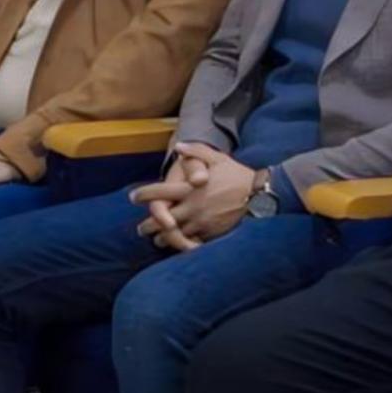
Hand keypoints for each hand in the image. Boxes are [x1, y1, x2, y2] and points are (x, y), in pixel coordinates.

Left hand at [133, 143, 256, 249]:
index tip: (132, 197)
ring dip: (162, 237)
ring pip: (173, 234)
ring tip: (157, 239)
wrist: (258, 195)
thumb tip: (178, 146)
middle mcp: (191, 207)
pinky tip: (178, 246)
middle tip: (141, 228)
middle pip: (160, 219)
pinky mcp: (209, 233)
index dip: (143, 195)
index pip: (158, 193)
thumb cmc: (237, 176)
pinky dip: (181, 245)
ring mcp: (199, 222)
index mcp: (189, 189)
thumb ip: (196, 151)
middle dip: (148, 225)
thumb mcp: (217, 158)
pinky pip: (190, 242)